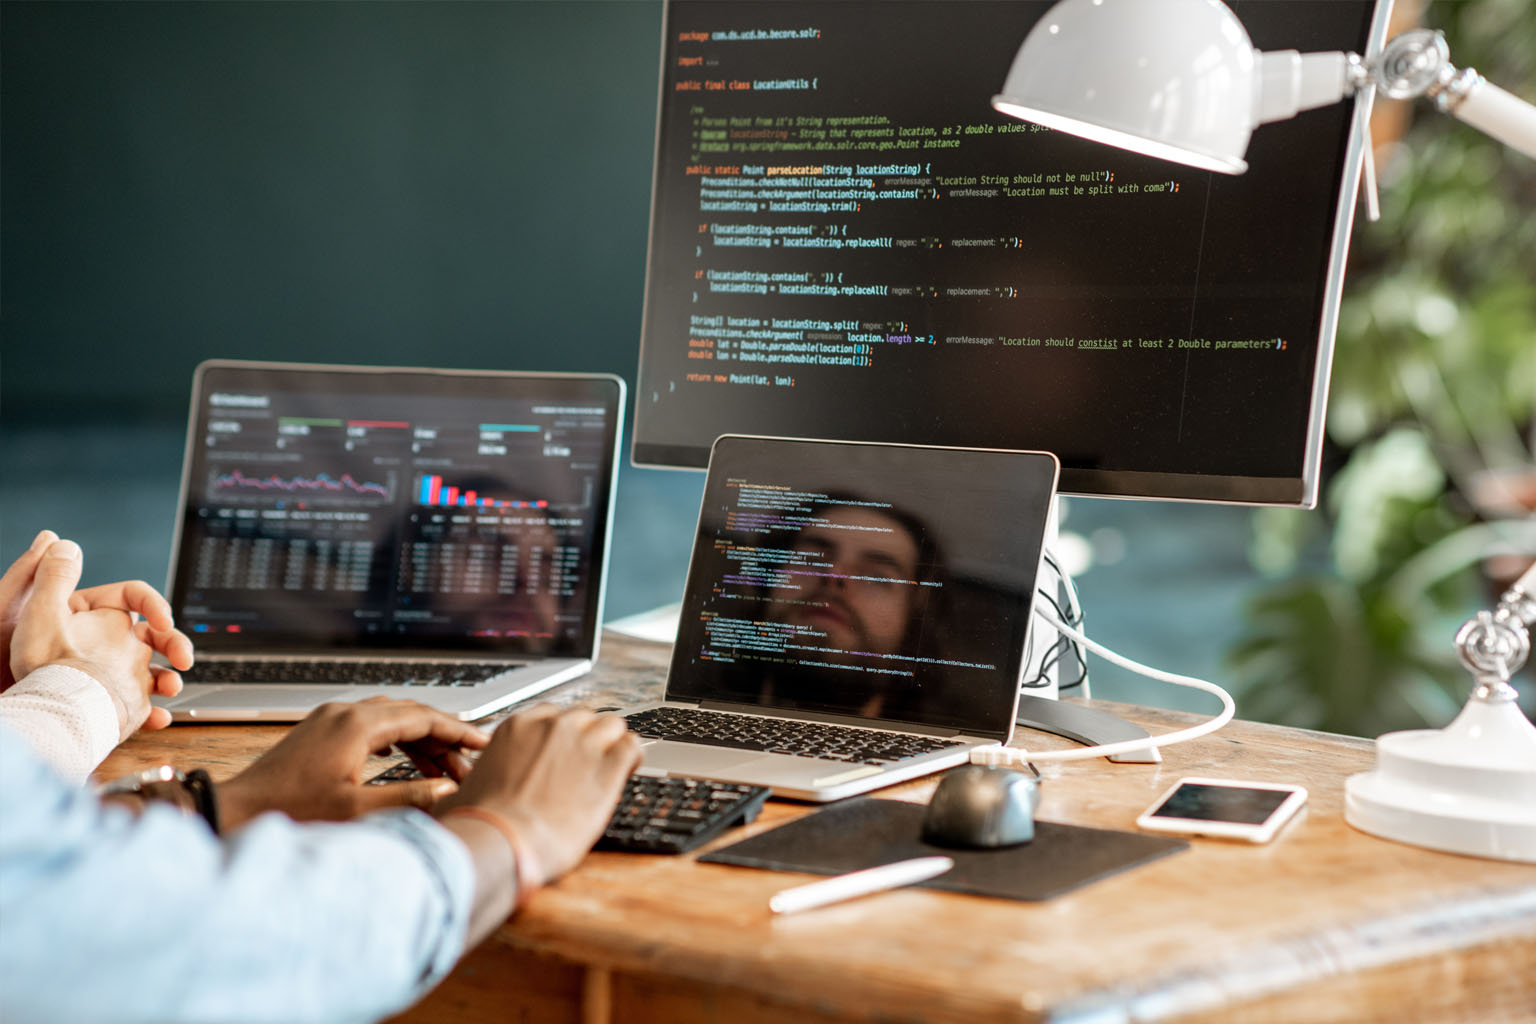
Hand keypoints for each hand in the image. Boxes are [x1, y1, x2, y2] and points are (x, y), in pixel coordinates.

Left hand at [8, 539, 192, 736]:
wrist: (38, 718)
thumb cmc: (34, 667)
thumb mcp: (38, 613)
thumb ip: (55, 576)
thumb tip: (65, 545)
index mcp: (90, 617)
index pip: (132, 598)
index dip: (153, 604)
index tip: (163, 621)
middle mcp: (106, 644)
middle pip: (153, 634)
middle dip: (175, 643)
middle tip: (183, 658)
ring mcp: (114, 674)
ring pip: (155, 669)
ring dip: (170, 677)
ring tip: (171, 687)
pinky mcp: (116, 704)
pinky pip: (143, 705)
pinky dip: (154, 712)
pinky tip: (158, 716)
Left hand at [218, 698, 491, 831]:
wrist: (237, 811)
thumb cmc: (288, 811)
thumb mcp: (357, 811)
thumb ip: (409, 797)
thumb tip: (447, 788)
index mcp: (358, 725)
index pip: (425, 717)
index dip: (459, 731)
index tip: (483, 742)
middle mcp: (344, 713)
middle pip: (411, 714)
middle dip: (444, 738)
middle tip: (468, 763)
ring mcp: (330, 719)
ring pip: (391, 719)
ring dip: (420, 740)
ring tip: (442, 770)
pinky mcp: (320, 731)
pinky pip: (371, 725)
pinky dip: (396, 739)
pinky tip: (403, 757)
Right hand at [437, 705, 640, 887]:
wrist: (501, 843)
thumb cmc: (478, 826)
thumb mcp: (462, 793)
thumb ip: (470, 785)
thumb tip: (453, 799)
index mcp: (518, 728)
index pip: (552, 717)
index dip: (561, 737)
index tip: (563, 755)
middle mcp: (552, 728)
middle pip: (584, 717)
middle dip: (587, 738)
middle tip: (588, 765)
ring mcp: (582, 744)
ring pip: (612, 725)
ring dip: (612, 743)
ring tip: (612, 766)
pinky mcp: (608, 767)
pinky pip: (632, 747)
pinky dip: (633, 757)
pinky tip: (628, 771)